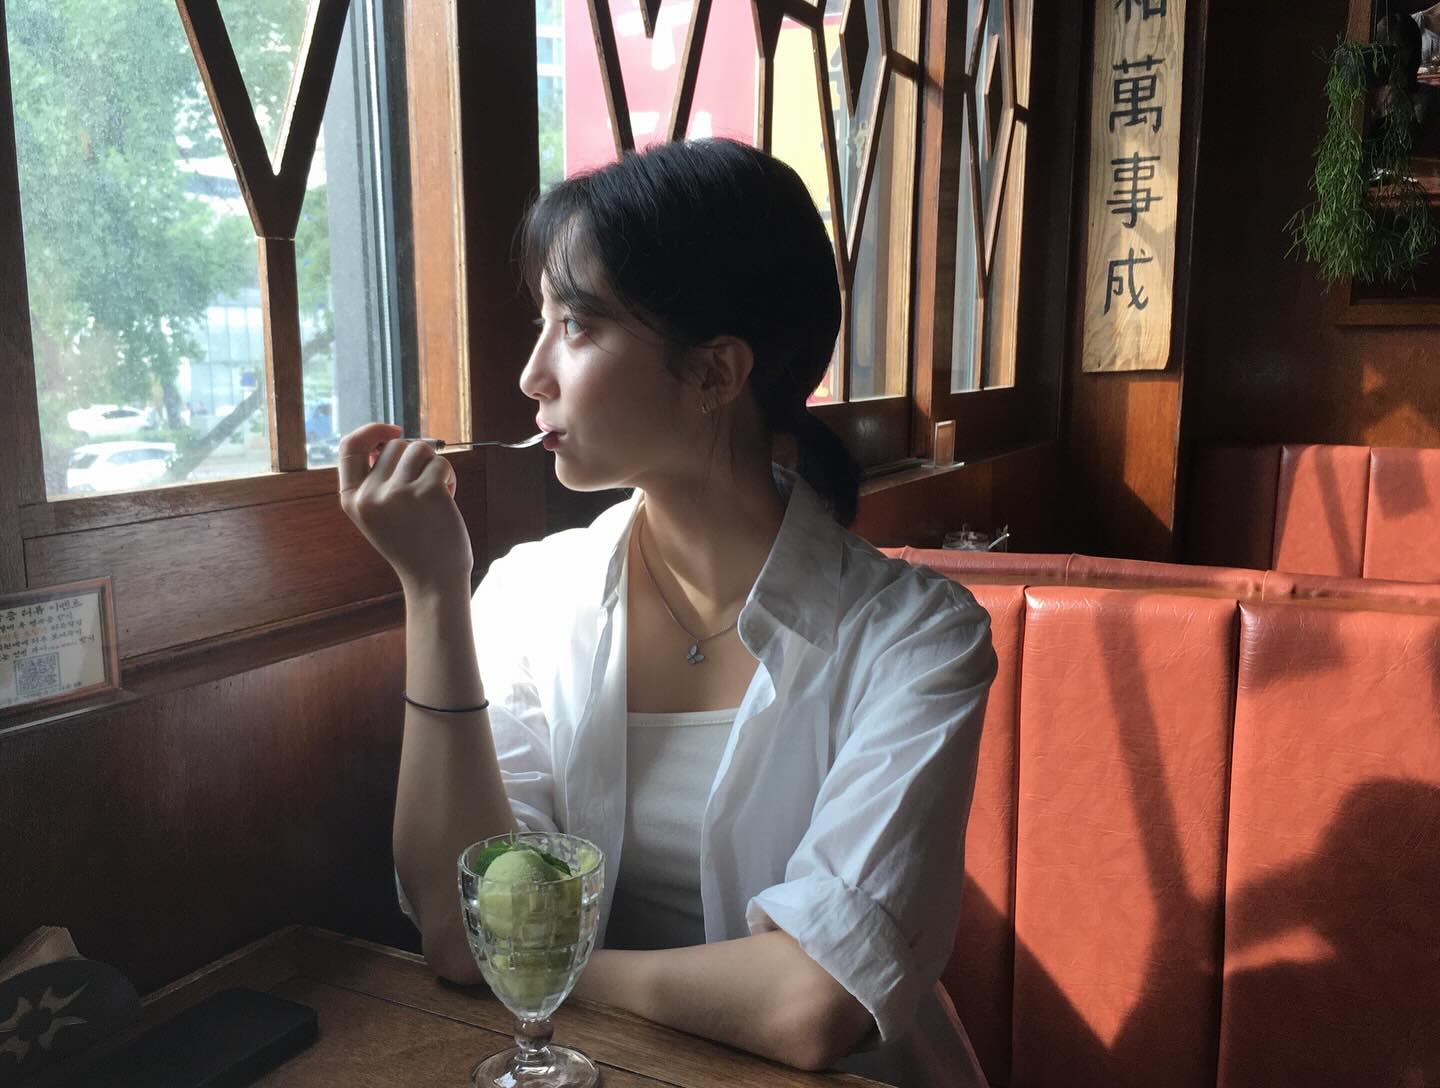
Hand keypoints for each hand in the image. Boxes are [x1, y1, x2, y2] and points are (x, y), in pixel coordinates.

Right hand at [338, 422, 472, 594]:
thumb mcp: (379, 514)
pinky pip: (441, 463)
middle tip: (423, 486)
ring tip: (435, 493)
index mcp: (352, 500)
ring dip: (433, 465)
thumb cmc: (411, 544)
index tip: (393, 430)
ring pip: (419, 449)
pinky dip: (448, 477)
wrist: (433, 580)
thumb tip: (388, 438)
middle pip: (394, 445)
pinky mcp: (429, 492)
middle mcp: (370, 495)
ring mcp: (399, 493)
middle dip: (414, 458)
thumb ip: (376, 480)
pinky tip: (447, 500)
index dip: (372, 431)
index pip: (350, 447)